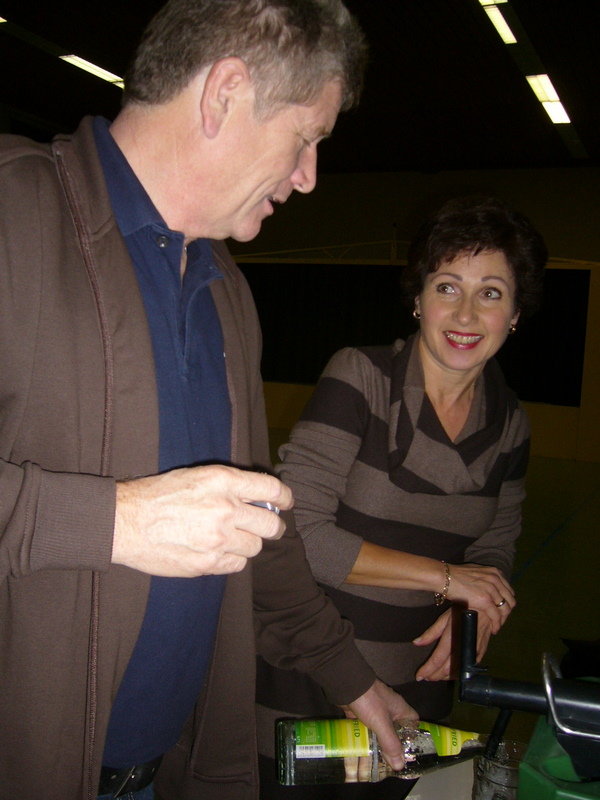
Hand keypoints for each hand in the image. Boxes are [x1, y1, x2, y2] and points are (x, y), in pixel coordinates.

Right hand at [112, 464, 291, 576]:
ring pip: (255, 547)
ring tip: (233, 539)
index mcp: (222, 481)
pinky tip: (219, 552)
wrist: (125, 522)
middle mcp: (225, 509)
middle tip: (268, 527)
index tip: (285, 502)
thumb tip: (255, 496)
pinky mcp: (207, 564)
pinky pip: (237, 565)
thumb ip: (228, 485)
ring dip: (248, 543)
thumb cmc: (157, 495)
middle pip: (270, 523)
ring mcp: (218, 539)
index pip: (270, 488)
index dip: (284, 496)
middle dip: (272, 526)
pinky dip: (232, 560)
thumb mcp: (195, 476)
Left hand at [340, 679, 417, 772]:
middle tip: (389, 767)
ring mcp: (374, 714)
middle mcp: (389, 712)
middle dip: (391, 750)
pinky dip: (363, 744)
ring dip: (375, 749)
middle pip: (394, 734)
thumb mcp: (382, 723)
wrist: (346, 684)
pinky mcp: (361, 716)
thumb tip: (400, 766)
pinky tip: (360, 758)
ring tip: (373, 769)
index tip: (409, 753)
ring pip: (378, 735)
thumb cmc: (369, 700)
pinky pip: (365, 733)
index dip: (412, 738)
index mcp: (400, 709)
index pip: (412, 724)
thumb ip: (390, 744)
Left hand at [414, 606, 495, 680]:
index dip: (428, 670)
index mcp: (451, 637)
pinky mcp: (481, 652)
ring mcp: (473, 651)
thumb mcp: (445, 618)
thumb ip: (431, 633)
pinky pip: (469, 668)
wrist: (486, 608)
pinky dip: (459, 672)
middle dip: (435, 675)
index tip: (419, 676)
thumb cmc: (462, 610)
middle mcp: (462, 647)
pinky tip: (452, 673)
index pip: (437, 659)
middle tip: (425, 677)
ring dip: (446, 676)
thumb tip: (416, 643)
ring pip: (459, 670)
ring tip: (436, 676)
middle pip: (447, 668)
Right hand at [445, 562, 514, 632]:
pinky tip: (494, 630)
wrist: (445, 577)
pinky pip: (496, 616)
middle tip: (500, 620)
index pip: (508, 591)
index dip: (506, 602)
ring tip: (497, 626)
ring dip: (502, 620)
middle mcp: (496, 580)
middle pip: (510, 600)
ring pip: (505, 610)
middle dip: (506, 612)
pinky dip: (497, 625)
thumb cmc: (455, 575)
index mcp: (495, 573)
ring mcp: (491, 590)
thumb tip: (486, 585)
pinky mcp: (486, 600)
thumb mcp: (476, 572)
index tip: (501, 610)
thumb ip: (485, 578)